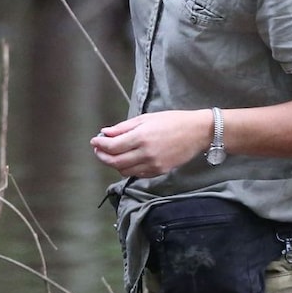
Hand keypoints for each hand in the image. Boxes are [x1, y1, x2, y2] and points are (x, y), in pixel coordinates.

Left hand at [91, 111, 214, 177]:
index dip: (100, 144)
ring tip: (112, 154)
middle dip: (102, 156)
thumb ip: (124, 127)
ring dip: (114, 163)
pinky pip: (137, 174)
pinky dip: (128, 168)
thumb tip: (106, 132)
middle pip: (115, 162)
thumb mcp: (146, 118)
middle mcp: (146, 153)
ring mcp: (153, 165)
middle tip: (98, 149)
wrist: (197, 132)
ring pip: (124, 171)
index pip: (112, 146)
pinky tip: (127, 159)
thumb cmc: (173, 121)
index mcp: (141, 137)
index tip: (94, 140)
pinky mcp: (159, 172)